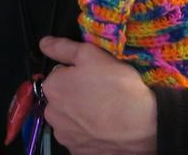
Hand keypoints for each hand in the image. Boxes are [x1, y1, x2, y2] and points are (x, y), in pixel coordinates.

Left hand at [39, 36, 157, 154]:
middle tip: (100, 93)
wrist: (143, 125)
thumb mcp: (91, 55)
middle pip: (61, 99)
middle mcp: (52, 114)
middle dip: (75, 95)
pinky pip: (80, 138)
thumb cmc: (116, 85)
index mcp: (51, 88)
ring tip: (104, 112)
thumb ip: (63, 48)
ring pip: (69, 120)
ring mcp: (65, 137)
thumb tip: (44, 43)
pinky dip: (89, 133)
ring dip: (80, 116)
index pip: (58, 75)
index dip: (76, 73)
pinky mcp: (78, 152)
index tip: (93, 76)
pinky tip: (105, 128)